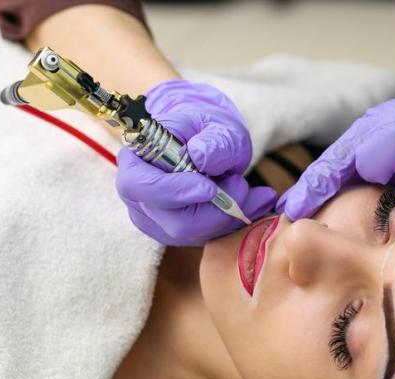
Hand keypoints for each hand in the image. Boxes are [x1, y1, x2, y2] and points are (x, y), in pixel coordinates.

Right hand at [116, 79, 276, 245]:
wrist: (205, 143)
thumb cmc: (204, 130)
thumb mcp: (214, 124)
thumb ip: (212, 140)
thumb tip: (201, 157)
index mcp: (135, 164)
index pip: (142, 187)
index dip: (175, 192)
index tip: (210, 188)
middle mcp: (140, 199)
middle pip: (173, 222)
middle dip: (215, 209)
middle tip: (242, 184)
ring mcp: (157, 222)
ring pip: (195, 234)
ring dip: (231, 215)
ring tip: (258, 193)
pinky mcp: (178, 235)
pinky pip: (209, 237)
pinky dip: (236, 222)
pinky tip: (255, 202)